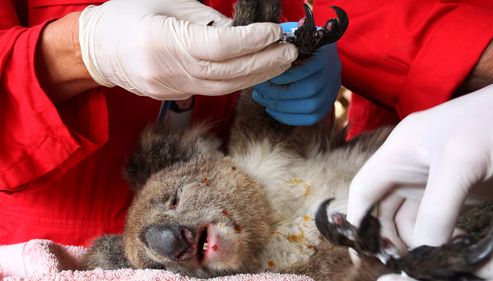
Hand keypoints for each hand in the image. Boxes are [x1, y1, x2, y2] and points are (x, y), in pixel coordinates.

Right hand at [79, 0, 297, 99]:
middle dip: (263, 62)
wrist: (98, 50)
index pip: (218, 46)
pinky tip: (256, 72)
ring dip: (256, 75)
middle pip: (227, 72)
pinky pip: (213, 91)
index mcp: (162, 40)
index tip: (274, 32)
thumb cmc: (128, 16)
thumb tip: (242, 31)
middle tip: (289, 52)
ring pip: (224, 87)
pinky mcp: (175, 96)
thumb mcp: (166, 3)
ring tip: (280, 63)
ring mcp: (171, 88)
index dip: (251, 40)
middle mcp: (168, 70)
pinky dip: (238, 82)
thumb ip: (206, 18)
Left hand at [252, 22, 340, 125]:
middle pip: (309, 90)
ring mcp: (331, 92)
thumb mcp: (292, 35)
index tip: (266, 74)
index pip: (307, 69)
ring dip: (281, 106)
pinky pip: (309, 118)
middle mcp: (332, 74)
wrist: (319, 55)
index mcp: (325, 54)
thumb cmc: (298, 44)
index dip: (285, 75)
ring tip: (261, 98)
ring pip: (310, 106)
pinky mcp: (326, 107)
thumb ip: (282, 37)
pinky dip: (288, 117)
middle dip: (279, 92)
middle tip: (259, 89)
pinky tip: (271, 108)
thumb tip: (265, 42)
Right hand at [347, 82, 492, 278]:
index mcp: (397, 151)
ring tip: (432, 259)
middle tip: (401, 261)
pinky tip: (454, 247)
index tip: (361, 249)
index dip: (357, 217)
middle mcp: (409, 167)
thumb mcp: (459, 162)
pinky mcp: (457, 192)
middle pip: (383, 208)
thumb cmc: (491, 122)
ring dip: (417, 241)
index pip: (364, 188)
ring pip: (409, 219)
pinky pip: (437, 221)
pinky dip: (439, 238)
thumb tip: (423, 251)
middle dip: (387, 235)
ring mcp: (433, 180)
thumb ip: (436, 208)